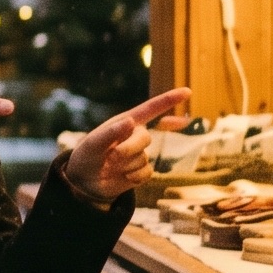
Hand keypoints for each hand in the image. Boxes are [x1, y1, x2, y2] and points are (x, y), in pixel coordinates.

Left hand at [64, 88, 191, 205]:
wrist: (85, 181)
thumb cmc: (86, 156)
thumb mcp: (92, 144)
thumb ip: (110, 133)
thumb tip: (131, 121)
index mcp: (124, 122)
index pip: (150, 109)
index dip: (169, 100)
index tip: (187, 92)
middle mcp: (134, 136)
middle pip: (145, 137)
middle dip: (129, 148)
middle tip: (112, 157)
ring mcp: (139, 153)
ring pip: (144, 157)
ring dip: (126, 164)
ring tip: (109, 166)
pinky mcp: (142, 170)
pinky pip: (148, 172)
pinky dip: (135, 176)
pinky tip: (123, 176)